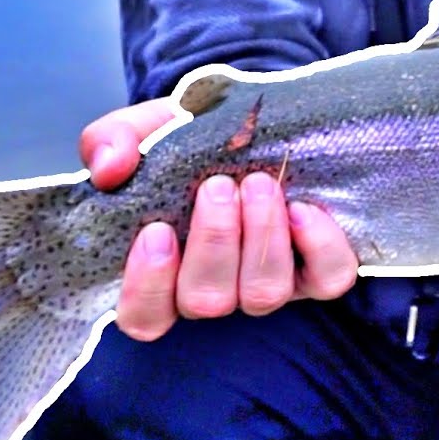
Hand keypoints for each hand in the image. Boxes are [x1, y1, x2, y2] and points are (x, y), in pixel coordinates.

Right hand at [79, 98, 358, 340]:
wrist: (250, 123)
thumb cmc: (186, 141)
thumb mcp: (143, 131)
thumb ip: (112, 142)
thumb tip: (110, 168)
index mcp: (163, 272)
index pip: (145, 316)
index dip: (148, 286)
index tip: (158, 230)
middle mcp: (215, 288)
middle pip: (206, 301)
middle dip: (214, 241)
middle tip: (218, 186)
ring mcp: (267, 283)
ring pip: (264, 293)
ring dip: (262, 237)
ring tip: (258, 183)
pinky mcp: (318, 270)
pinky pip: (328, 279)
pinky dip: (319, 246)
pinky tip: (303, 207)